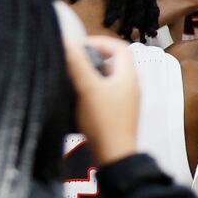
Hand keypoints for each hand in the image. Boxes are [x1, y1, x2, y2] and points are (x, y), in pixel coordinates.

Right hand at [63, 34, 139, 165]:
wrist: (115, 157)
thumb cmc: (104, 122)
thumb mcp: (88, 88)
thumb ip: (77, 63)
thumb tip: (66, 41)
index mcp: (129, 75)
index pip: (119, 46)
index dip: (99, 41)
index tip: (80, 46)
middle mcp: (131, 86)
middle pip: (113, 62)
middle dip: (92, 58)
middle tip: (74, 61)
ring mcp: (126, 101)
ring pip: (108, 79)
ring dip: (91, 75)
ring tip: (73, 78)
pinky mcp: (118, 114)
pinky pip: (106, 94)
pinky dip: (92, 90)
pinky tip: (78, 98)